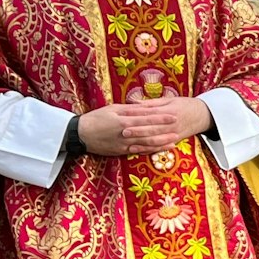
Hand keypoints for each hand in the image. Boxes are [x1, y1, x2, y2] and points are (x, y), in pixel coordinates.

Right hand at [77, 99, 205, 155]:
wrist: (80, 134)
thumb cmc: (96, 118)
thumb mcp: (112, 109)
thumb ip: (130, 109)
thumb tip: (145, 106)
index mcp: (124, 121)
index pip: (147, 119)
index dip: (161, 118)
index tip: (173, 116)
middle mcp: (126, 134)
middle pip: (150, 132)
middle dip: (165, 131)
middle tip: (179, 128)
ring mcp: (124, 144)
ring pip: (146, 144)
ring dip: (162, 143)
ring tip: (175, 141)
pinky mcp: (121, 152)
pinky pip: (139, 152)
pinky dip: (151, 151)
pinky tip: (160, 150)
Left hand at [128, 96, 214, 149]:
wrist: (204, 115)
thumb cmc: (185, 104)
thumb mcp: (169, 100)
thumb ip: (151, 103)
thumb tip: (133, 102)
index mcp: (169, 112)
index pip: (150, 114)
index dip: (137, 115)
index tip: (124, 116)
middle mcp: (172, 124)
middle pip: (152, 129)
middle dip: (137, 131)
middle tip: (123, 132)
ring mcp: (174, 134)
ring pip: (156, 141)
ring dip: (142, 143)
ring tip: (128, 144)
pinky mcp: (175, 140)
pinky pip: (161, 147)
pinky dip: (150, 150)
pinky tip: (139, 151)